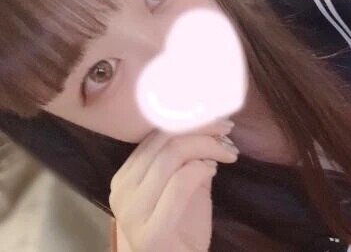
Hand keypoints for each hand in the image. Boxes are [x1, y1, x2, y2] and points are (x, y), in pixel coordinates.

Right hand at [110, 119, 238, 251]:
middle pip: (165, 141)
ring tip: (228, 152)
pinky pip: (180, 183)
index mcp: (126, 176)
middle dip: (202, 129)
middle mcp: (122, 190)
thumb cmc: (183, 227)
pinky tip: (214, 169)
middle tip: (228, 131)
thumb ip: (190, 157)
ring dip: (208, 146)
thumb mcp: (187, 184)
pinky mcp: (150, 232)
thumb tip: (209, 124)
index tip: (218, 120)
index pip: (156, 134)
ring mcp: (131, 212)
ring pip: (172, 156)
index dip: (190, 120)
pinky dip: (201, 169)